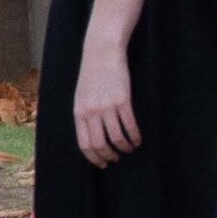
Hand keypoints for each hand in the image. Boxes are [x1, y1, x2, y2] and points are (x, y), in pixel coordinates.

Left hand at [72, 46, 139, 168]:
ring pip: (116, 138)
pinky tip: (138, 140)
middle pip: (100, 144)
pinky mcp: (122, 101)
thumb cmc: (92, 76)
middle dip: (109, 156)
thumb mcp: (81, 97)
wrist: (101, 53)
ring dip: (125, 147)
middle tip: (116, 158)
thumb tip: (92, 136)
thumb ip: (84, 116)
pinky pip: (130, 126)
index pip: (84, 144)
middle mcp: (91, 112)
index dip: (94, 157)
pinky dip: (135, 137)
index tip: (102, 164)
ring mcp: (107, 107)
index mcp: (79, 113)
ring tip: (129, 148)